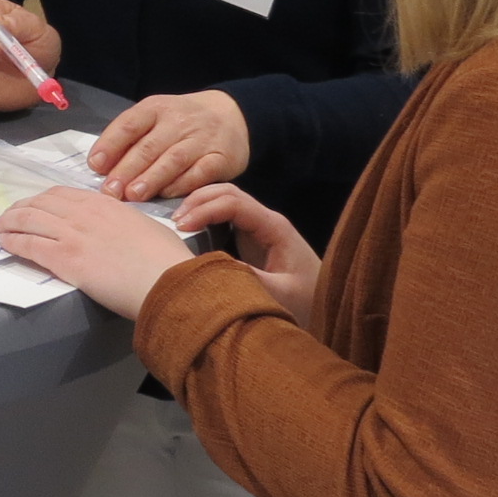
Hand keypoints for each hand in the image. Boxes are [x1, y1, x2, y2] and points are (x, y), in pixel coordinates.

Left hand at [0, 186, 191, 318]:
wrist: (164, 279)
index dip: (43, 199)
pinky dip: (11, 241)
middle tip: (10, 216)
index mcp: (104, 203)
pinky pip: (28, 243)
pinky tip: (4, 243)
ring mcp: (71, 233)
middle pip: (41, 203)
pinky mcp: (63, 257)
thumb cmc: (164, 258)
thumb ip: (125, 223)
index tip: (35, 205)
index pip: (63, 194)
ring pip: (28, 219)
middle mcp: (84, 212)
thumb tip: (121, 230)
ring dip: (9, 222)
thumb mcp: (145, 227)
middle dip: (21, 208)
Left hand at [90, 90, 248, 199]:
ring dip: (151, 179)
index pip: (129, 124)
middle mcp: (178, 121)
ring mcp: (200, 139)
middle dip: (127, 169)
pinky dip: (182, 185)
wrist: (231, 114)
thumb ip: (130, 139)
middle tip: (110, 191)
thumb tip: (101, 167)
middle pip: (149, 146)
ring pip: (172, 160)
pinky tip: (166, 196)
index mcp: (155, 108)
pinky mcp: (220, 157)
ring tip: (133, 195)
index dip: (111, 145)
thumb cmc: (182, 122)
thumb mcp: (155, 118)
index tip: (96, 166)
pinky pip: (200, 173)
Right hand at [173, 183, 321, 320]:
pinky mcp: (250, 238)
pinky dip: (203, 215)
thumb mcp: (281, 295)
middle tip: (173, 221)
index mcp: (274, 228)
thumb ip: (249, 280)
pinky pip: (223, 216)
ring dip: (198, 204)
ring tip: (175, 223)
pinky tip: (187, 228)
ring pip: (223, 199)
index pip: (234, 203)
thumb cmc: (308, 300)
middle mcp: (265, 221)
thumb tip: (211, 267)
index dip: (205, 210)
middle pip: (227, 192)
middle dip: (197, 200)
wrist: (324, 304)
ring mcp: (257, 227)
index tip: (182, 226)